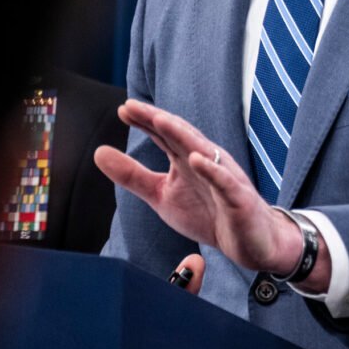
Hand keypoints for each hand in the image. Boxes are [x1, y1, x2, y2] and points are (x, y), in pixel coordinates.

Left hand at [94, 100, 331, 289]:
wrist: (250, 241)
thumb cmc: (208, 213)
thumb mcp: (162, 196)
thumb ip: (132, 175)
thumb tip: (98, 152)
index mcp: (186, 159)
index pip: (164, 135)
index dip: (145, 122)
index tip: (123, 109)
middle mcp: (205, 161)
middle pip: (180, 135)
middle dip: (158, 120)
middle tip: (133, 107)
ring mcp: (223, 177)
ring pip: (202, 151)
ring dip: (182, 135)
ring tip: (161, 121)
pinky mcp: (237, 198)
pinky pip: (224, 181)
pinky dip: (212, 169)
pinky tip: (196, 159)